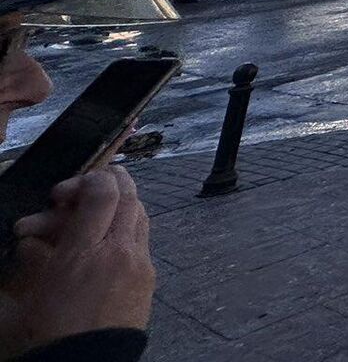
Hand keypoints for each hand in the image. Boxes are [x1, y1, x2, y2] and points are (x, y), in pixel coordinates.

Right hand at [0, 167, 154, 353]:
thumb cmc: (51, 329)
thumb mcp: (36, 287)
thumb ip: (39, 252)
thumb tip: (35, 236)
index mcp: (85, 252)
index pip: (102, 194)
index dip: (88, 180)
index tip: (65, 191)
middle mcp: (119, 251)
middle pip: (128, 198)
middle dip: (108, 184)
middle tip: (85, 187)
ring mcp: (140, 263)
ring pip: (139, 216)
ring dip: (118, 205)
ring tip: (94, 209)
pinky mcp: (149, 277)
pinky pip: (141, 239)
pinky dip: (125, 228)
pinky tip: (106, 237)